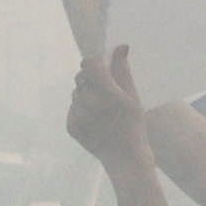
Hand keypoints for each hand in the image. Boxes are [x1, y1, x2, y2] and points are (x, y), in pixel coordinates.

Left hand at [65, 40, 146, 165]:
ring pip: (76, 93)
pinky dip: (82, 110)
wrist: (125, 158)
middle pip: (80, 78)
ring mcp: (78, 116)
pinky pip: (73, 108)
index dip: (94, 63)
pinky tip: (96, 121)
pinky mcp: (71, 126)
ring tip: (102, 110)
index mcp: (107, 93)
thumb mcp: (133, 97)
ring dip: (86, 96)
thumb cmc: (134, 125)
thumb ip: (122, 71)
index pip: (89, 64)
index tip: (102, 69)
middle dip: (91, 80)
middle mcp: (90, 103)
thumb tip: (120, 47)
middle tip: (105, 91)